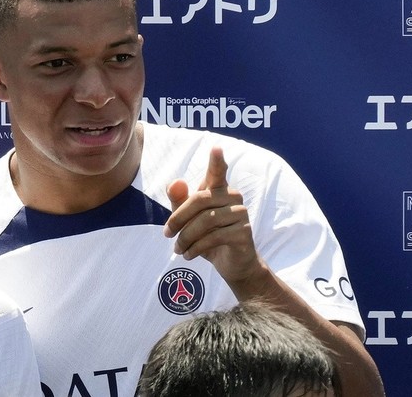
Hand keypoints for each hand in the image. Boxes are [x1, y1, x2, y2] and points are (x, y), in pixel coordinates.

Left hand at [163, 147, 259, 282]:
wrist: (231, 264)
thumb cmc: (207, 236)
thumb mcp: (188, 220)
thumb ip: (178, 201)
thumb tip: (174, 182)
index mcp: (218, 190)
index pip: (217, 172)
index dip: (217, 161)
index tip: (216, 148)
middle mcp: (233, 197)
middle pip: (199, 200)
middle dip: (178, 218)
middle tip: (166, 234)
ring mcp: (241, 214)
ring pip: (205, 221)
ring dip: (186, 237)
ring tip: (178, 249)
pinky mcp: (245, 232)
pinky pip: (214, 237)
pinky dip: (196, 248)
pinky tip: (189, 255)